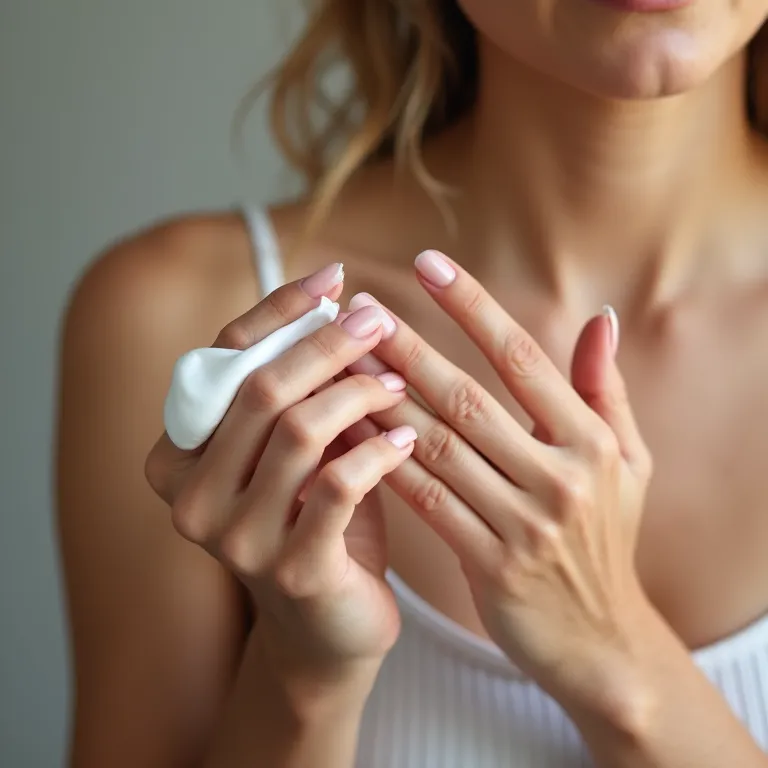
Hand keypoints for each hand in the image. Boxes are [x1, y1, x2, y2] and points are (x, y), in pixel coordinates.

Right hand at [145, 264, 415, 687]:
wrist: (327, 628)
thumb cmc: (314, 522)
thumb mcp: (296, 451)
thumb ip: (302, 391)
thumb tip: (344, 308)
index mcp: (177, 455)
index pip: (223, 358)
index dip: (279, 310)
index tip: (334, 275)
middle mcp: (190, 496)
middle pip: (260, 388)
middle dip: (327, 343)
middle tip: (379, 318)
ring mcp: (235, 539)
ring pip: (300, 429)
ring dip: (359, 392)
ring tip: (398, 380)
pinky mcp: (291, 569)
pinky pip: (340, 484)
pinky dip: (381, 450)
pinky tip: (410, 436)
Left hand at [343, 251, 656, 710]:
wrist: (600, 641)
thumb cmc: (606, 541)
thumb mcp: (629, 463)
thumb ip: (607, 389)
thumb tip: (599, 318)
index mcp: (592, 441)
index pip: (523, 358)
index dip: (472, 306)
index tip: (426, 263)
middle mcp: (562, 477)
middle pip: (468, 398)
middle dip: (408, 348)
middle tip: (359, 308)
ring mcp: (526, 524)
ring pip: (438, 447)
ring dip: (384, 400)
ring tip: (342, 361)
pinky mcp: (492, 565)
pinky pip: (426, 500)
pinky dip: (385, 462)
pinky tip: (350, 431)